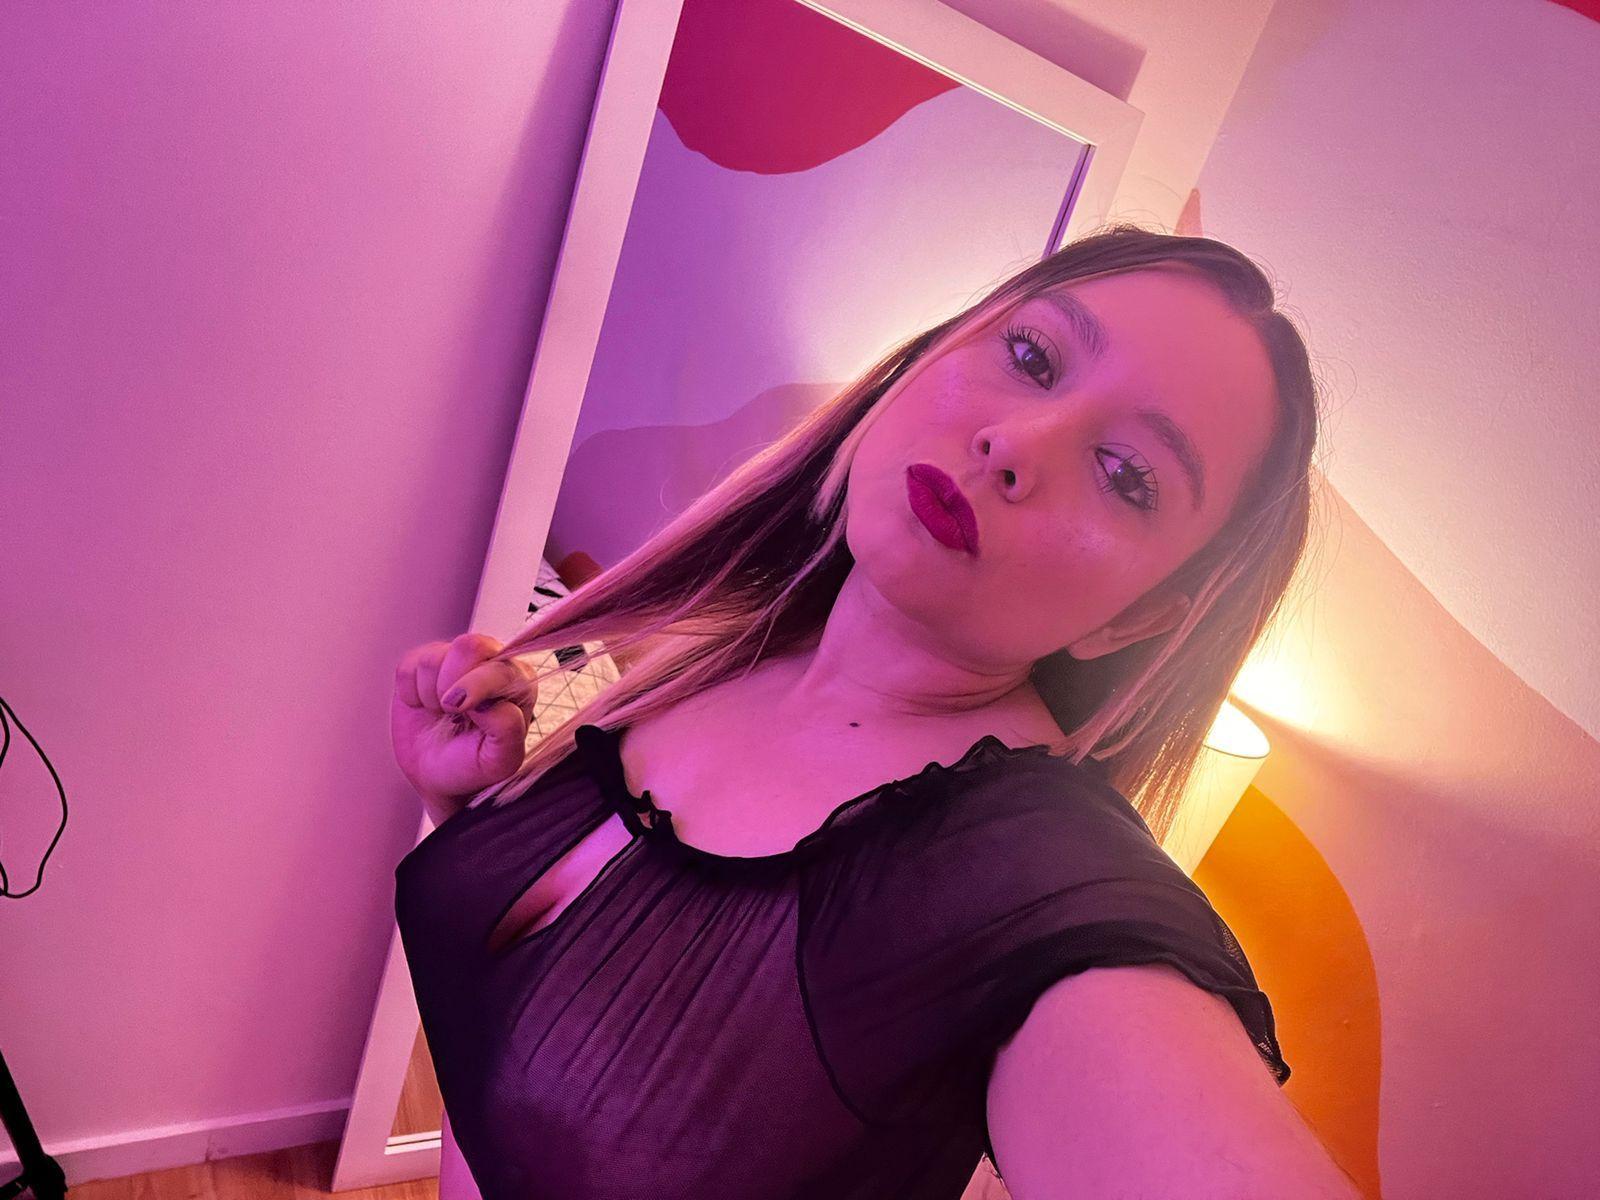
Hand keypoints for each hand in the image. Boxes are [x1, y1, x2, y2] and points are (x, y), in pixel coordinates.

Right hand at [391, 632, 539, 816]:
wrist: (436, 776)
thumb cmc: (474, 766)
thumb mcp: (500, 761)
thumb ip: (507, 729)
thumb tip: (489, 702)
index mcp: (519, 681)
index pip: (498, 664)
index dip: (474, 686)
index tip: (459, 711)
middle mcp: (491, 662)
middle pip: (468, 646)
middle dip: (450, 684)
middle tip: (451, 712)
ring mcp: (455, 660)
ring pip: (433, 658)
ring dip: (430, 695)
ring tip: (442, 714)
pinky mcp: (423, 663)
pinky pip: (408, 667)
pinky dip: (410, 694)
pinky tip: (425, 707)